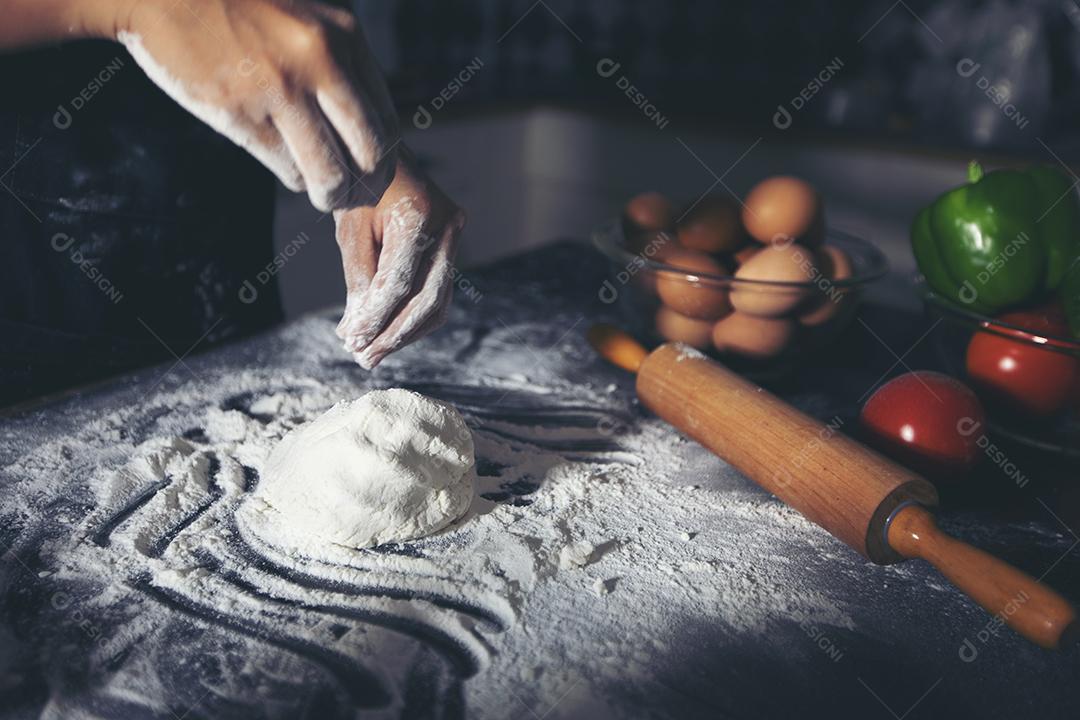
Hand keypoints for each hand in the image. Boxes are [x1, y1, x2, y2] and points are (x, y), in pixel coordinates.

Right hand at [117, 0, 398, 210]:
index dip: (382, 155)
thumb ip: (340, 59)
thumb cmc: (238, 5)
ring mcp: (278, 88)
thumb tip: (368, 124)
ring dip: (331, 194)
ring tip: (326, 196)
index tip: (374, 170)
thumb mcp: (307, 15)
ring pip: (329, 172)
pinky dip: (294, 178)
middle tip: (357, 195)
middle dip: (367, 184)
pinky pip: (285, 168)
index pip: (385, 117)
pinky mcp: (238, 111)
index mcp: (343, 34)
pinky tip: (291, 172)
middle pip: (369, 151)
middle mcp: (319, 60)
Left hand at [334, 149, 465, 368]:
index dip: (375, 317)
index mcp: (420, 216)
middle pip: (427, 299)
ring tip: (373, 354)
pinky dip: (415, 319)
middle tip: (363, 358)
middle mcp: (448, 228)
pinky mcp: (452, 248)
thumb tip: (356, 332)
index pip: (399, 282)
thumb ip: (357, 280)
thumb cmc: (361, 188)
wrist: (384, 157)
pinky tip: (389, 334)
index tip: (351, 341)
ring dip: (405, 334)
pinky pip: (439, 294)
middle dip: (393, 335)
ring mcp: (456, 238)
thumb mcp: (351, 230)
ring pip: (438, 303)